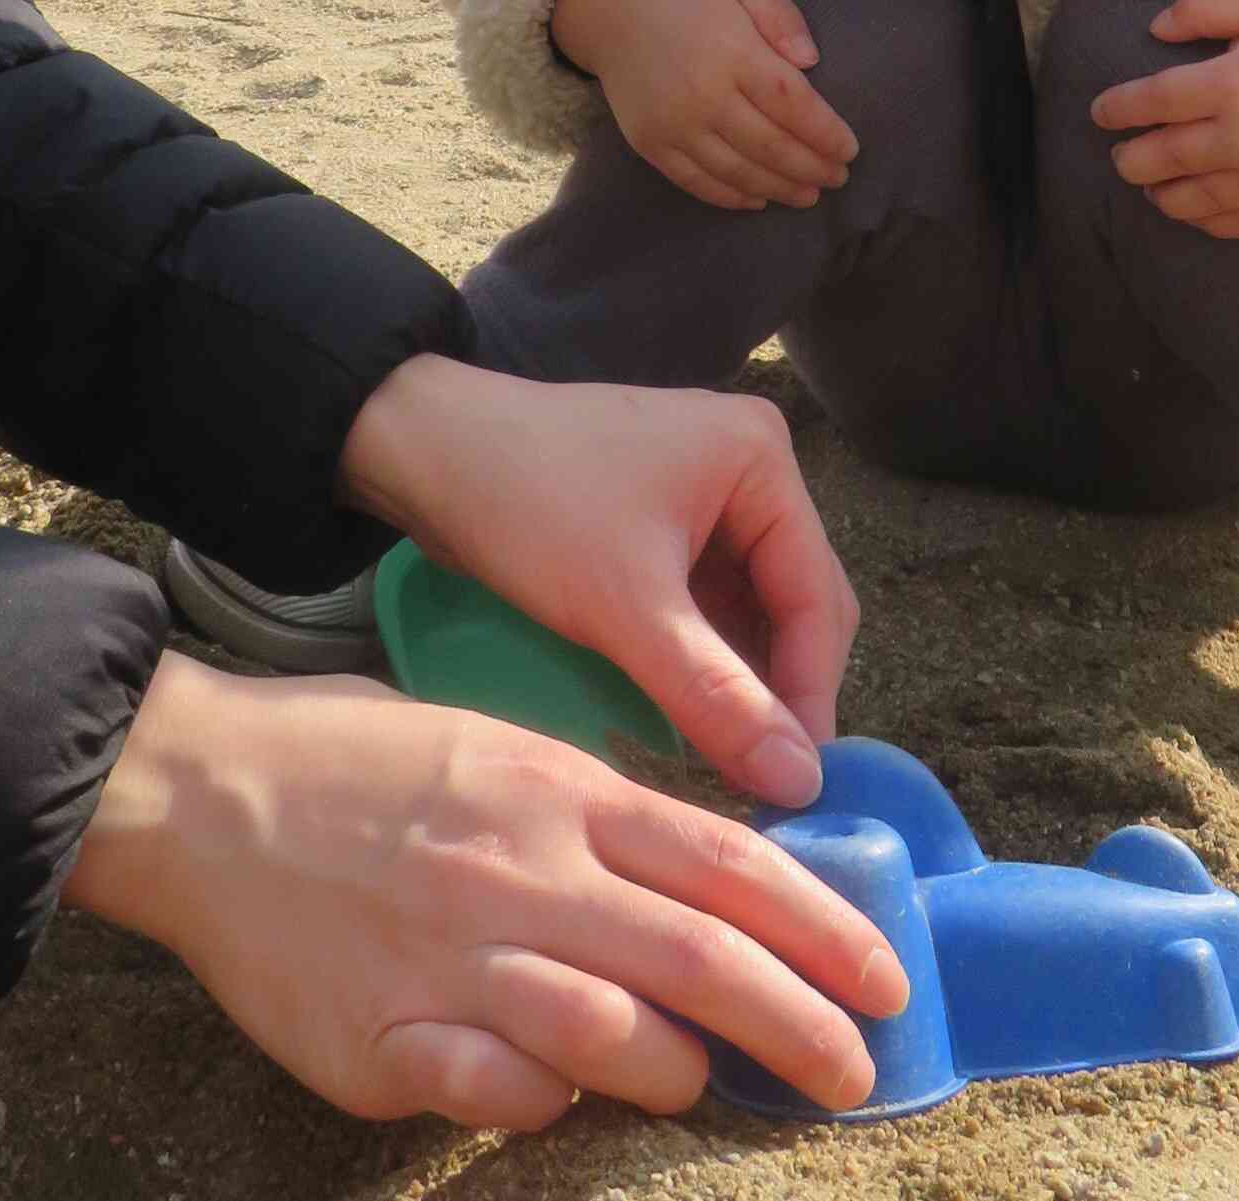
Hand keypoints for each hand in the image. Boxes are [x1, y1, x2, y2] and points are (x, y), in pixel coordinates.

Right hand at [61, 658, 903, 1128]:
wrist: (206, 793)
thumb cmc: (362, 759)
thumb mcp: (502, 747)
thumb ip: (600, 817)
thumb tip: (706, 884)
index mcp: (558, 792)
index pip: (728, 866)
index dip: (822, 927)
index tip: (885, 977)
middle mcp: (522, 874)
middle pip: (698, 962)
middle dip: (800, 1024)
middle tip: (856, 1068)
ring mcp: (454, 962)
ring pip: (613, 1042)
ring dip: (679, 1073)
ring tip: (702, 1080)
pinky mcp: (384, 1043)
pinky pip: (499, 1096)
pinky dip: (545, 1103)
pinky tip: (552, 1091)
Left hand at [340, 352, 856, 805]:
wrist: (421, 450)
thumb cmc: (531, 508)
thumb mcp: (628, 608)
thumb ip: (717, 697)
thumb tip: (801, 784)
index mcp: (761, 459)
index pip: (816, 596)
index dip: (810, 695)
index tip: (798, 788)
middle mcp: (747, 467)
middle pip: (794, 602)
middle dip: (780, 689)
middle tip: (766, 784)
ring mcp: (703, 493)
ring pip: (750, 610)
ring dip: (742, 682)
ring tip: (732, 767)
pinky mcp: (660, 521)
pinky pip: (706, 603)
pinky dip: (704, 660)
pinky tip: (692, 719)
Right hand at [551, 0, 858, 212]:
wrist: (612, 9)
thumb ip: (781, 16)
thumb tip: (812, 61)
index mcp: (732, 50)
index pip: (793, 104)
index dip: (826, 133)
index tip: (850, 149)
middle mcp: (702, 93)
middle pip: (771, 146)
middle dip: (813, 168)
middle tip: (839, 178)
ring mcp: (673, 124)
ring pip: (739, 172)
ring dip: (780, 189)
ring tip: (809, 195)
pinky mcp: (650, 143)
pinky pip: (697, 182)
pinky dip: (732, 197)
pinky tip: (759, 199)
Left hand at [1089, 0, 1238, 239]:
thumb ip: (1201, 9)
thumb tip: (1152, 32)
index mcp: (1231, 83)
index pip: (1152, 103)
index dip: (1117, 109)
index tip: (1099, 113)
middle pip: (1162, 159)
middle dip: (1130, 159)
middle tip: (1119, 156)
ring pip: (1192, 200)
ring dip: (1160, 194)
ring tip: (1149, 185)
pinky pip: (1234, 223)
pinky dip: (1204, 219)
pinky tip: (1193, 208)